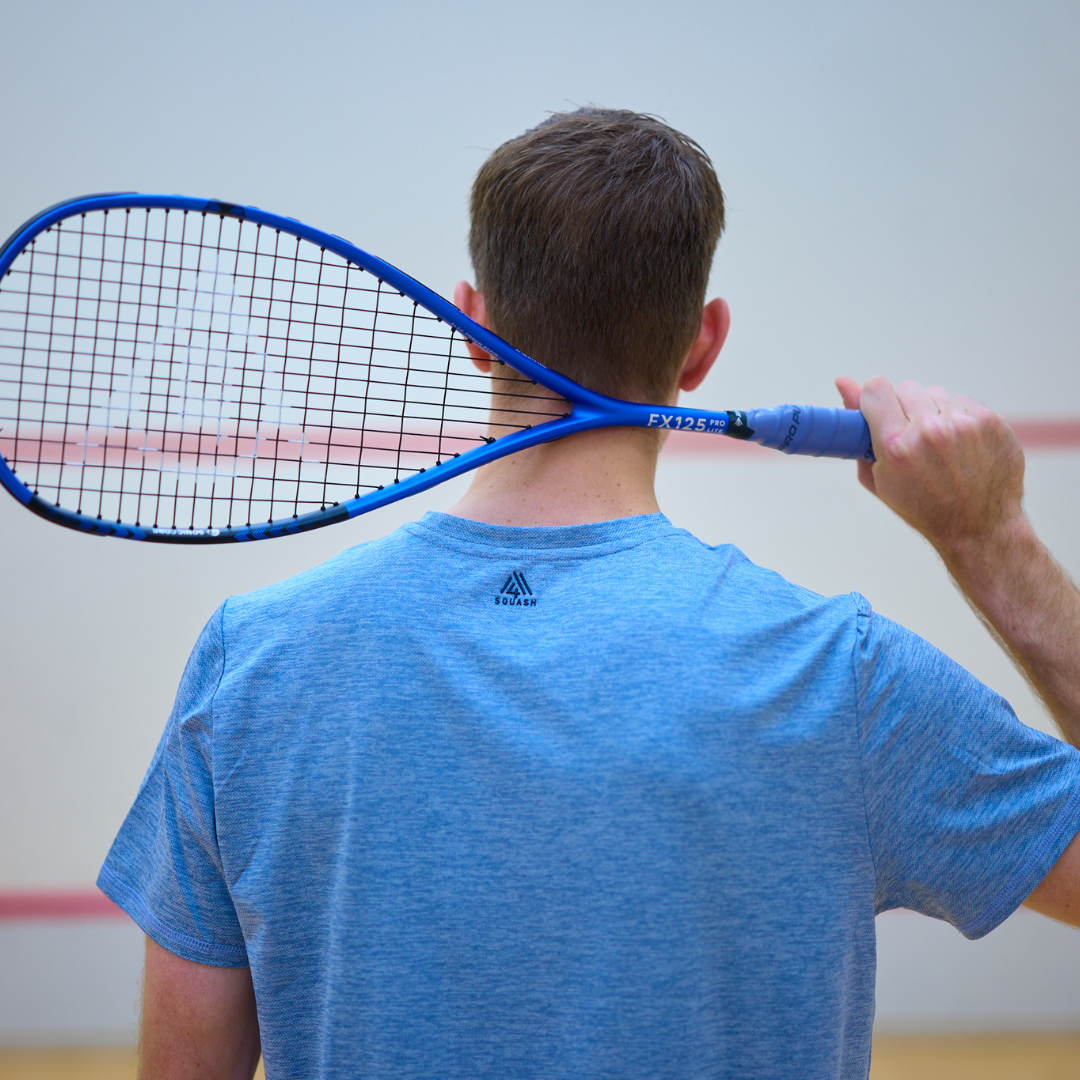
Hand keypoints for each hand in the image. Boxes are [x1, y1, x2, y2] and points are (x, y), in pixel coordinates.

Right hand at [835, 375, 1025, 558]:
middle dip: (905, 408)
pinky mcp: (989, 421)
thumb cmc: (922, 506)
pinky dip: (959, 418)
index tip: (879, 410)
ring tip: (940, 446)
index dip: (875, 398)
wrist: (978, 527)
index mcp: (896, 447)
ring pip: (936, 394)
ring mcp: (963, 425)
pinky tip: (962, 446)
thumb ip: (857, 430)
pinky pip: (963, 402)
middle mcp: (930, 431)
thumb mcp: (879, 477)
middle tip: (912, 437)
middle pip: (906, 389)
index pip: (876, 389)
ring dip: (933, 413)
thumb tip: (842, 382)